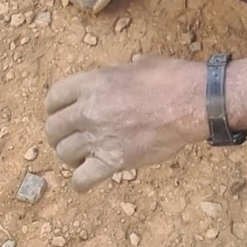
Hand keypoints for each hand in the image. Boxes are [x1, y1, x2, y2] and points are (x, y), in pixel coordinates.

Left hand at [45, 57, 207, 190]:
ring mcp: (99, 136)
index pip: (53, 98)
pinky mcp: (113, 160)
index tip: (62, 114)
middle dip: (61, 135)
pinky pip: (81, 180)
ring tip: (84, 157)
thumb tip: (125, 72)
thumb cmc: (172, 79)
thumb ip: (120, 73)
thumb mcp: (139, 64)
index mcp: (92, 82)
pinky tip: (88, 178)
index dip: (55, 109)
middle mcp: (89, 109)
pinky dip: (81, 182)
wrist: (193, 102)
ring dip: (71, 157)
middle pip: (54, 129)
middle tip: (73, 139)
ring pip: (64, 154)